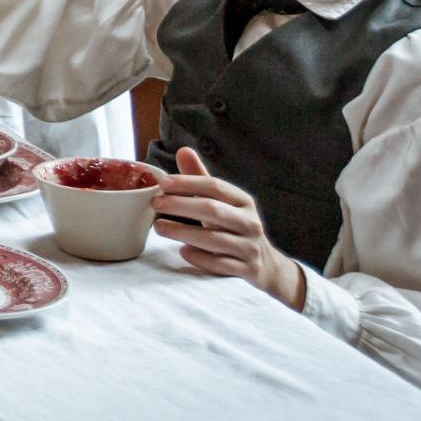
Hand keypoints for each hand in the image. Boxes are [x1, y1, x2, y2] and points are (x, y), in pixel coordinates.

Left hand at [154, 146, 306, 307]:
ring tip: (158, 227)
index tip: (162, 183)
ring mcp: (249, 247)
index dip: (188, 182)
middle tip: (155, 204)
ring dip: (183, 232)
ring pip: (214, 239)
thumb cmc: (233, 227)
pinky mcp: (246, 269)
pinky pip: (221, 264)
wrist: (265, 264)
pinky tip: (183, 251)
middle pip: (213, 210)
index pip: (215, 186)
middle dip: (181, 206)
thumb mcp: (222, 202)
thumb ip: (201, 179)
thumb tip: (183, 151)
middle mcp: (250, 222)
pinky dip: (200, 258)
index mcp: (243, 201)